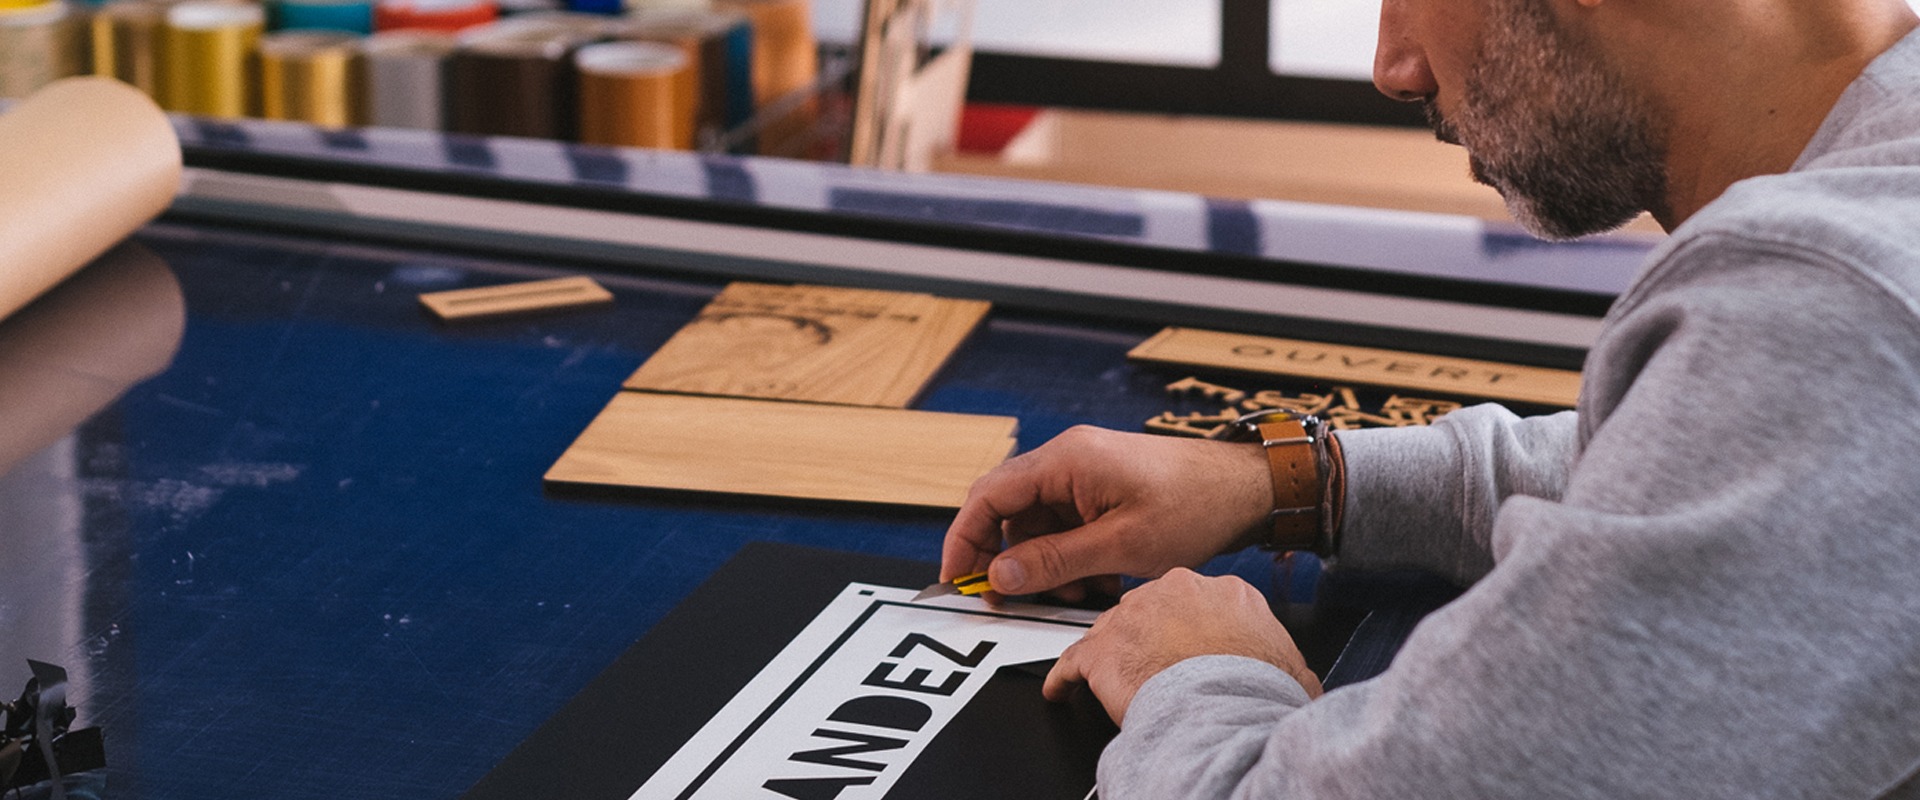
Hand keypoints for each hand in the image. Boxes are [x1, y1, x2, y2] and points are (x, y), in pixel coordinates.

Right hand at [941, 425, 1272, 600]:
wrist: (1248, 488)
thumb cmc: (1195, 504)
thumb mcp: (1120, 545)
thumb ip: (1054, 560)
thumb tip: (999, 576)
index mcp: (1066, 461)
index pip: (989, 496)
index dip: (965, 539)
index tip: (958, 579)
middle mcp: (1067, 460)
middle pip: (1007, 511)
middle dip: (1007, 559)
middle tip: (1010, 599)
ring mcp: (1083, 474)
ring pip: (1036, 525)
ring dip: (1045, 565)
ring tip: (1076, 595)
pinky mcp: (1099, 490)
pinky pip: (1065, 526)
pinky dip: (1070, 559)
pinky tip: (1096, 583)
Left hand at [1044, 568, 1321, 724]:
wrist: (1229, 706)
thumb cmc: (1260, 690)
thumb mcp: (1290, 664)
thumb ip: (1280, 657)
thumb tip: (1295, 676)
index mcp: (1226, 591)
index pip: (1196, 599)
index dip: (1188, 625)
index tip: (1184, 641)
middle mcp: (1176, 591)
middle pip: (1149, 607)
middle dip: (1146, 634)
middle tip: (1149, 663)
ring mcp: (1135, 615)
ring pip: (1112, 628)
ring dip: (1109, 653)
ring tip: (1107, 679)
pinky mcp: (1103, 648)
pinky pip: (1075, 660)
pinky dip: (1066, 678)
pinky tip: (1062, 690)